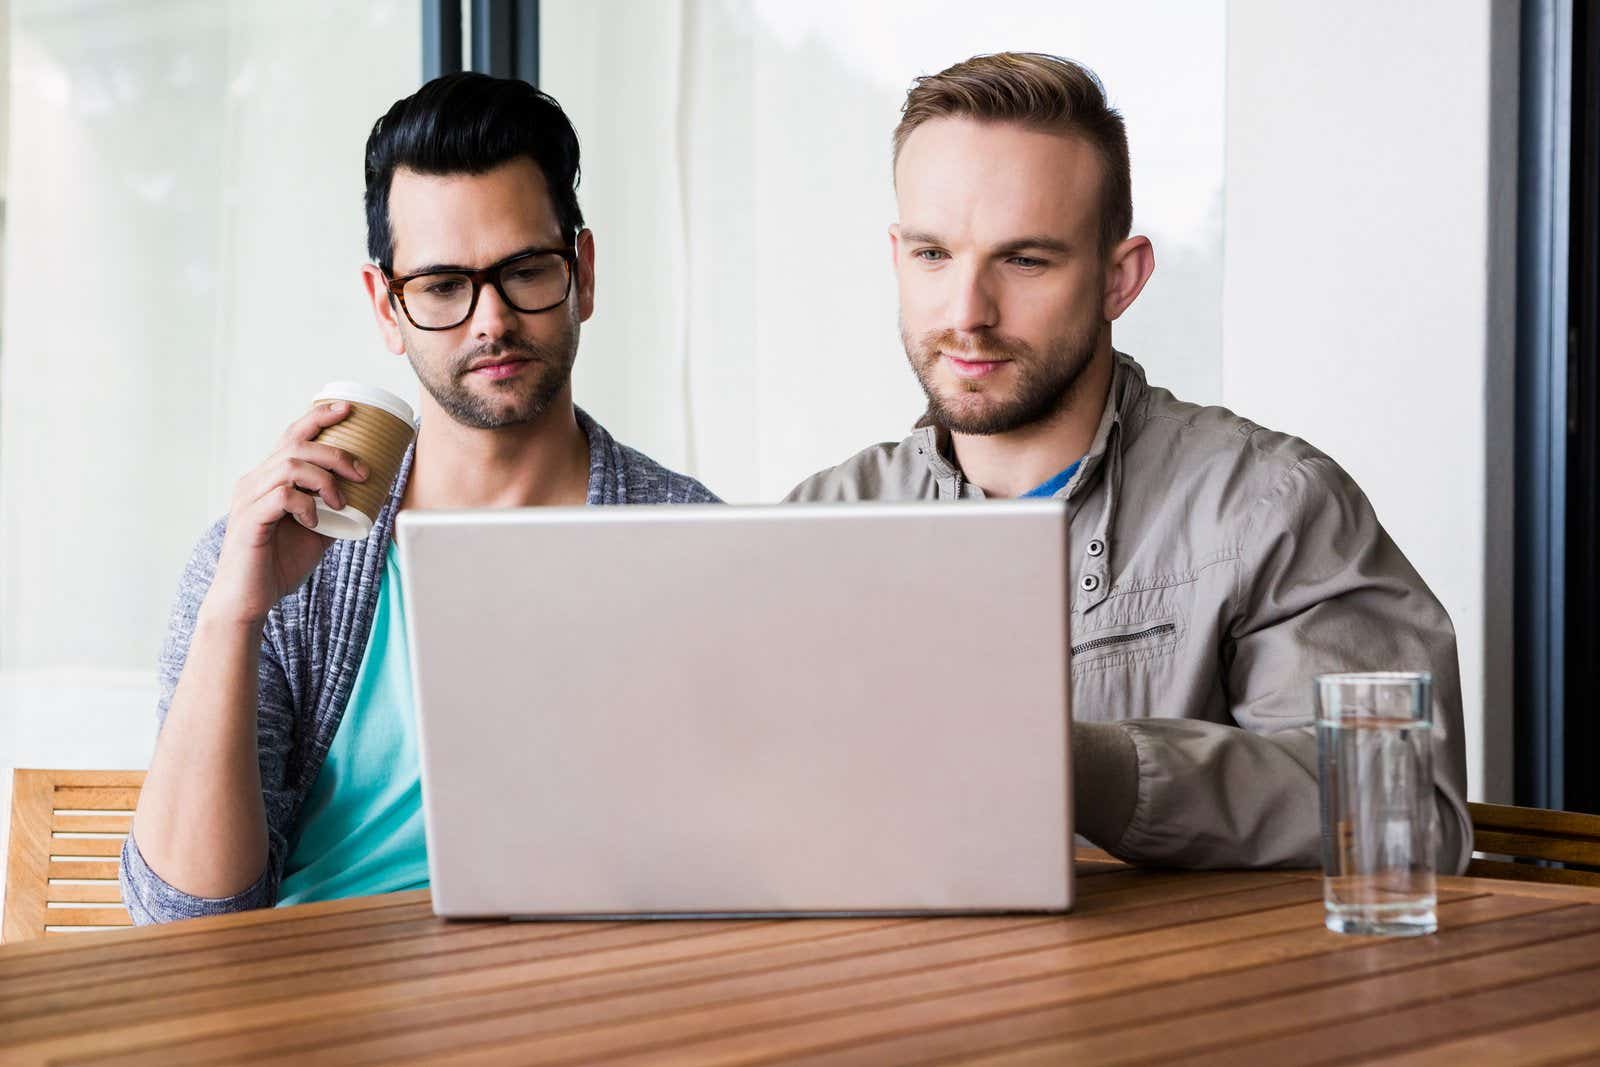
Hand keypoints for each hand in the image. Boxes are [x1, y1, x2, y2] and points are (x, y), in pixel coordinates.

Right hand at [202, 402, 369, 626]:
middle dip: (336, 452)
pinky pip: (283, 496)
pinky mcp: (249, 519)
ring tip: (339, 502)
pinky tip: (314, 522)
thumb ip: (334, 509)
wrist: (250, 599)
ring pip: (290, 466)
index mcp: (268, 479)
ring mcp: (248, 498)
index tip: (347, 409)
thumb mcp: (317, 532)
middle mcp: (254, 481)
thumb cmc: (279, 564)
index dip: (318, 418)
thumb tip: (371, 495)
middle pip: (296, 445)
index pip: (292, 436)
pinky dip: (306, 504)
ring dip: (325, 479)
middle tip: (363, 472)